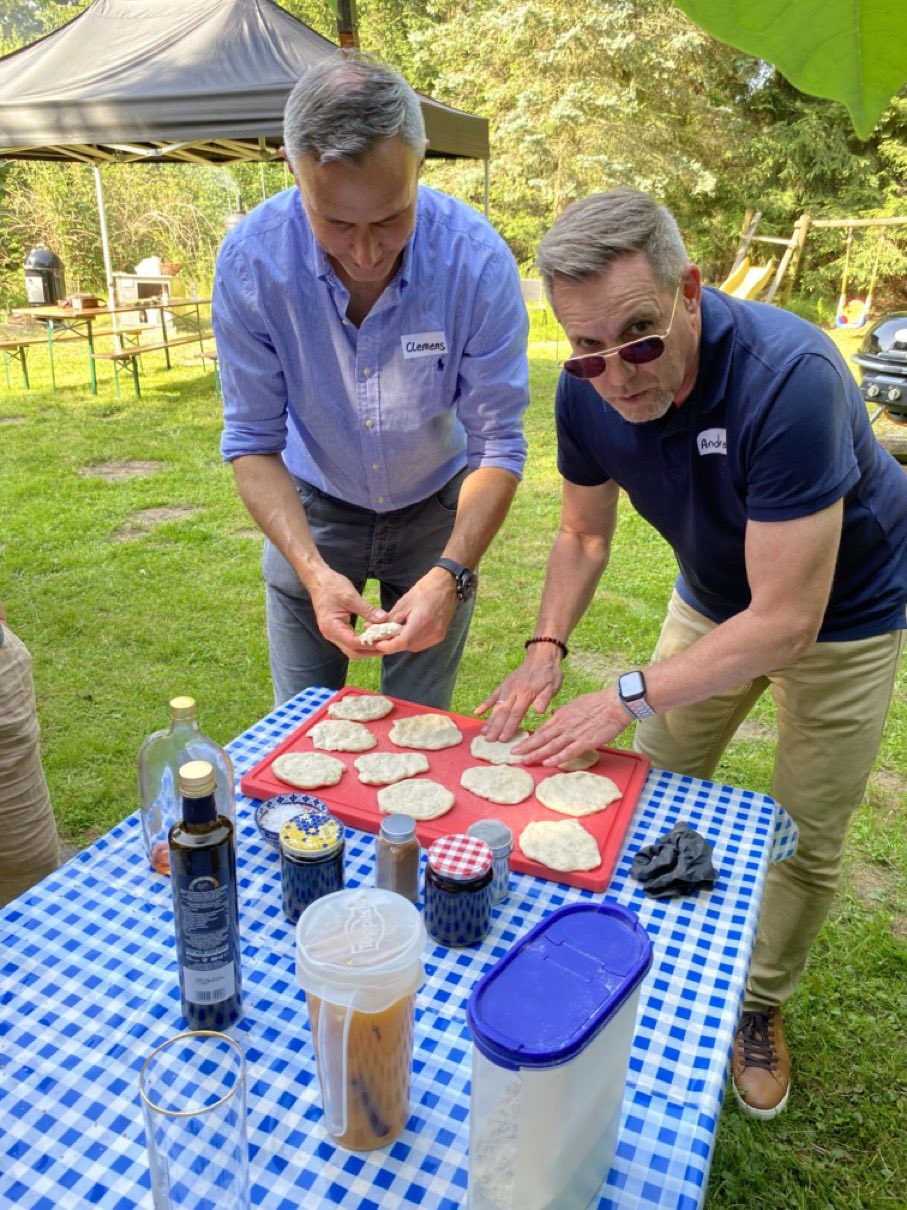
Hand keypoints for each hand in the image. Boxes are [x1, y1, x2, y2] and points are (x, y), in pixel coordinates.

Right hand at [308, 568, 389, 657]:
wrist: (318, 579)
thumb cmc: (331, 586)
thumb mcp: (350, 596)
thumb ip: (367, 610)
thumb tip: (384, 619)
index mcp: (332, 627)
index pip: (354, 643)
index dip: (371, 645)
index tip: (386, 641)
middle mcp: (330, 634)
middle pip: (353, 651)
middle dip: (370, 651)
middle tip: (388, 646)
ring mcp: (333, 633)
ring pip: (352, 648)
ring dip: (367, 648)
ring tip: (383, 643)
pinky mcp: (336, 629)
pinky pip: (350, 641)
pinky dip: (363, 641)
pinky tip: (374, 636)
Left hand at [370, 567, 459, 654]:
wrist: (447, 585)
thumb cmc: (425, 590)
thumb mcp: (404, 603)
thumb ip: (390, 619)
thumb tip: (374, 628)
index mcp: (421, 623)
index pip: (401, 642)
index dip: (387, 646)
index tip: (376, 644)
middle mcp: (430, 634)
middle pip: (406, 646)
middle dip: (393, 644)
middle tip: (381, 637)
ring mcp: (436, 636)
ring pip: (414, 647)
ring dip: (403, 643)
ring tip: (393, 634)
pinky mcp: (439, 636)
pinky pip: (422, 644)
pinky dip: (412, 641)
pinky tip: (407, 632)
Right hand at [474, 648, 564, 742]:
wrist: (542, 655)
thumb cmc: (549, 673)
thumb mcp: (552, 686)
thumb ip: (544, 699)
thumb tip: (538, 712)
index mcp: (526, 694)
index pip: (516, 713)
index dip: (509, 727)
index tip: (502, 739)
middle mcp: (514, 692)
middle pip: (503, 712)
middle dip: (495, 727)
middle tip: (488, 740)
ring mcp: (507, 688)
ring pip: (496, 706)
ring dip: (489, 720)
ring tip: (482, 732)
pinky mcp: (504, 684)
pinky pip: (493, 695)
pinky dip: (485, 704)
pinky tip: (477, 712)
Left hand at [510, 688, 630, 765]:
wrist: (614, 704)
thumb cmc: (597, 703)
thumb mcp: (575, 704)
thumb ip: (563, 712)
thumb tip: (555, 714)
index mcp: (561, 715)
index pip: (541, 729)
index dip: (529, 738)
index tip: (520, 745)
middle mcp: (563, 725)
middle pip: (541, 738)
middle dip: (526, 747)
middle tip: (512, 754)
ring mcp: (573, 734)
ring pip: (550, 746)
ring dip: (536, 754)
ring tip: (524, 761)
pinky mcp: (584, 742)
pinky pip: (567, 752)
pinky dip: (556, 758)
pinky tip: (546, 763)